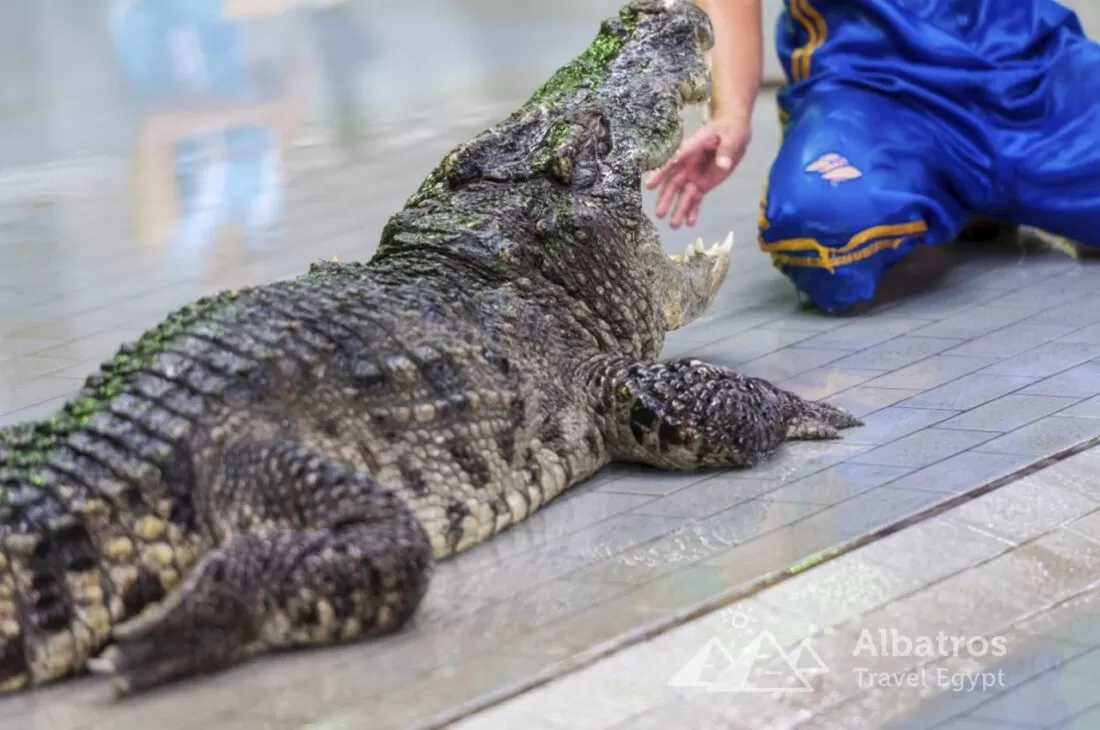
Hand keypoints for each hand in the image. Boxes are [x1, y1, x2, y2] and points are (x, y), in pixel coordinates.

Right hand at [646, 113, 750, 227]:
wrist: (734, 134)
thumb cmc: (730, 130)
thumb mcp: (731, 137)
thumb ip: (726, 151)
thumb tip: (723, 165)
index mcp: (690, 150)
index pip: (672, 162)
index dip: (660, 173)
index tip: (649, 185)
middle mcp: (687, 165)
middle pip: (673, 183)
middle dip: (666, 199)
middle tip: (659, 214)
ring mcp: (693, 176)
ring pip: (683, 195)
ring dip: (678, 210)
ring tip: (674, 226)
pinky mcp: (702, 184)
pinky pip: (695, 199)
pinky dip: (692, 211)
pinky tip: (690, 223)